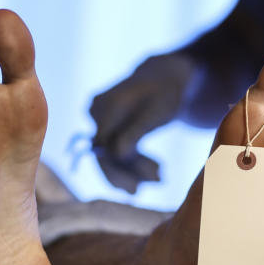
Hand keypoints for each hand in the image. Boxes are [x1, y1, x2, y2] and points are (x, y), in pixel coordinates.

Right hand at [89, 53, 197, 191]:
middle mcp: (96, 110)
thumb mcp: (156, 113)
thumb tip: (116, 154)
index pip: (102, 147)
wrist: (167, 76)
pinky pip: (115, 148)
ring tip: (160, 178)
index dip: (117, 171)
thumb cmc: (166, 91)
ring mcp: (99, 117)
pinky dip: (133, 161)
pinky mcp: (107, 124)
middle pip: (104, 153)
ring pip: (110, 154)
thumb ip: (135, 131)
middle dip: (127, 174)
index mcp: (107, 105)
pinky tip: (153, 171)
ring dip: (133, 170)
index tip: (138, 188)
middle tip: (156, 183)